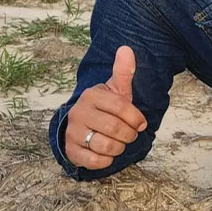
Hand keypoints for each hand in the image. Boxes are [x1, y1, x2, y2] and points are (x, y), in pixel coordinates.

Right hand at [65, 46, 146, 169]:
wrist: (83, 127)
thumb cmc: (106, 108)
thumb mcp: (116, 90)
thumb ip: (123, 72)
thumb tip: (126, 49)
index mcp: (92, 96)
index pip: (121, 107)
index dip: (136, 118)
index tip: (141, 123)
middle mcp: (78, 113)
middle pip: (115, 129)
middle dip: (129, 135)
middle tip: (130, 135)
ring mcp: (73, 132)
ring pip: (105, 146)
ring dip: (119, 148)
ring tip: (119, 143)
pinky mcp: (71, 151)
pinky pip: (94, 161)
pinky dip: (106, 160)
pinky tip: (107, 153)